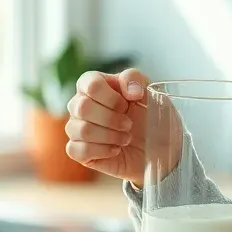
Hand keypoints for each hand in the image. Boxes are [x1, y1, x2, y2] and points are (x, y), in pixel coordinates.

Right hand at [65, 69, 148, 186]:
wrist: (155, 148)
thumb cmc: (148, 116)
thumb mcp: (149, 91)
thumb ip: (136, 80)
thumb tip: (131, 91)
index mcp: (94, 85)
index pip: (90, 84)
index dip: (111, 97)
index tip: (126, 105)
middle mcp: (80, 104)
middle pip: (82, 107)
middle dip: (111, 119)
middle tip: (129, 125)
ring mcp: (76, 128)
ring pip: (81, 130)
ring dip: (109, 136)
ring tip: (126, 138)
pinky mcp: (78, 151)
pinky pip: (77, 150)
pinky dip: (102, 151)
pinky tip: (116, 149)